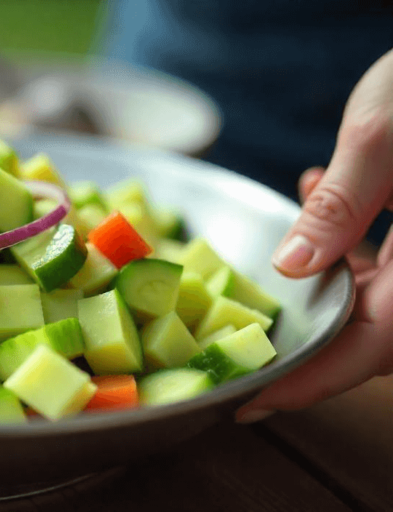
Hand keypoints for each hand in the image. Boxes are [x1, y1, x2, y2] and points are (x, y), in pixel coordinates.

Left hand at [237, 49, 392, 422]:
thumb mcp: (384, 136)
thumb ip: (342, 206)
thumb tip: (293, 269)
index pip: (370, 348)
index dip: (310, 382)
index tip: (252, 404)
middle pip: (371, 333)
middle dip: (307, 332)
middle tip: (242, 333)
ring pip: (376, 299)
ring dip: (323, 277)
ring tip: (287, 226)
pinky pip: (388, 262)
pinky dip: (347, 242)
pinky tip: (319, 185)